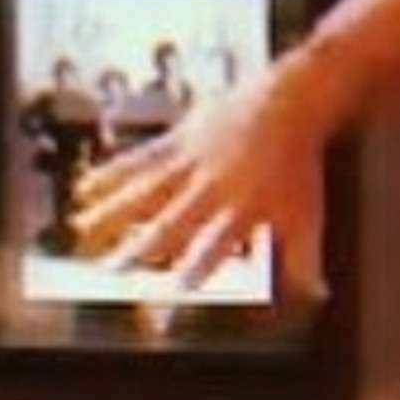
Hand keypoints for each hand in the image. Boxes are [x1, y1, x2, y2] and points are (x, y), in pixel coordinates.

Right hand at [69, 52, 334, 298]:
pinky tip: (86, 188)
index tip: (172, 296)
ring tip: (82, 230)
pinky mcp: (178, 140)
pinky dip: (112, 174)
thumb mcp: (306, 217)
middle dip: (138, 248)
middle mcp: (211, 189)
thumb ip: (304, 260)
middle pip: (170, 224)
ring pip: (145, 190)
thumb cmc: (298, 167)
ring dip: (112, 211)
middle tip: (111, 272)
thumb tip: (317, 296)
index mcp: (240, 212)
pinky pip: (140, 159)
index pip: (213, 251)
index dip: (193, 271)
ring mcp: (190, 163)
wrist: (291, 102)